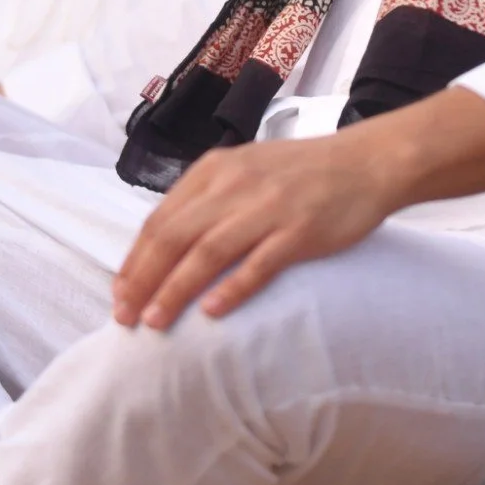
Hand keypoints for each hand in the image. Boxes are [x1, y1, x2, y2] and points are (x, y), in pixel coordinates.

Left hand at [109, 87, 484, 330]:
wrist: (365, 162)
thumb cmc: (300, 173)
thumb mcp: (244, 169)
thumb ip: (206, 200)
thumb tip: (164, 244)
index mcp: (214, 170)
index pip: (160, 219)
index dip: (135, 259)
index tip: (118, 294)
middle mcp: (235, 185)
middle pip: (175, 236)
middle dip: (143, 279)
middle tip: (125, 316)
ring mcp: (268, 207)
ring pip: (207, 252)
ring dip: (176, 288)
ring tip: (155, 321)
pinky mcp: (300, 231)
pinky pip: (259, 263)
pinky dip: (231, 288)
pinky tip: (211, 312)